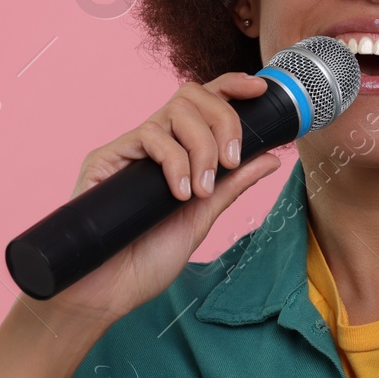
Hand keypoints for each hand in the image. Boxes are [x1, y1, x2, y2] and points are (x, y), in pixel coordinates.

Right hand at [44, 73, 282, 325]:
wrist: (108, 290)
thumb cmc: (147, 259)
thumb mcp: (202, 218)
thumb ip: (232, 185)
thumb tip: (272, 157)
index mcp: (178, 154)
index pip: (204, 103)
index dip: (231, 87)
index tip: (258, 89)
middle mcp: (154, 145)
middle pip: (193, 96)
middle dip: (223, 121)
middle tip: (230, 162)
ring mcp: (130, 149)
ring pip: (175, 111)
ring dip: (201, 148)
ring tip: (200, 191)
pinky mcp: (106, 157)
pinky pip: (149, 135)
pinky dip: (174, 162)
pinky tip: (178, 193)